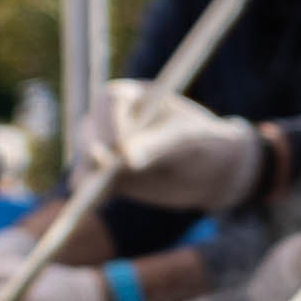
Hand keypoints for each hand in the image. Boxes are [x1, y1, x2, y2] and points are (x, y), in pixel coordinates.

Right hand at [90, 83, 264, 213]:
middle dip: (93, 147)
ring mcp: (108, 147)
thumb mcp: (187, 139)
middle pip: (91, 128)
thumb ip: (158, 144)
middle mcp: (115, 118)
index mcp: (135, 96)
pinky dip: (89, 193)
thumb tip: (128, 158)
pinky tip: (94, 204)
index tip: (120, 145)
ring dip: (87, 173)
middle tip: (104, 165)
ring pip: (87, 157)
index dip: (111, 121)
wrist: (212, 171)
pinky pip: (90, 182)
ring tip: (93, 191)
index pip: (111, 100)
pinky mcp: (107, 174)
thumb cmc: (205, 142)